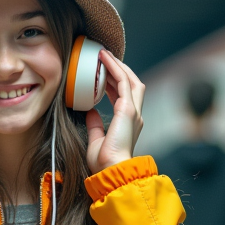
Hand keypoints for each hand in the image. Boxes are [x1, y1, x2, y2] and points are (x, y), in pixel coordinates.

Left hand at [85, 51, 144, 172]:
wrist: (112, 170)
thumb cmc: (105, 162)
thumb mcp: (97, 139)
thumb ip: (95, 125)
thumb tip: (90, 112)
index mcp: (129, 123)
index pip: (124, 96)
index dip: (114, 82)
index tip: (102, 74)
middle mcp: (135, 115)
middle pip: (132, 84)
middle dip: (119, 70)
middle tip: (104, 59)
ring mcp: (133, 111)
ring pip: (130, 79)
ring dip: (118, 65)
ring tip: (104, 55)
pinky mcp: (128, 109)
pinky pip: (122, 81)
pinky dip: (114, 68)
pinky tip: (105, 59)